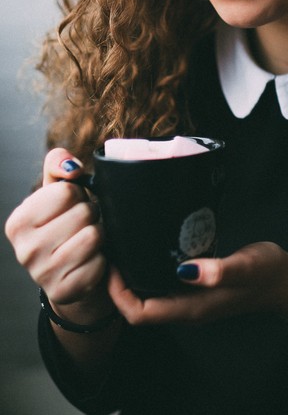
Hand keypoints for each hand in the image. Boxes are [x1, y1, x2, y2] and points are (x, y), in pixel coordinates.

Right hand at [4, 148, 106, 308]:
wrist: (69, 272)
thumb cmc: (63, 224)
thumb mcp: (55, 191)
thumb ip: (58, 164)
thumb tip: (71, 166)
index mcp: (18, 222)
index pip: (66, 191)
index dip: (78, 195)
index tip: (71, 207)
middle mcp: (25, 250)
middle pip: (83, 213)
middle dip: (90, 215)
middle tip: (81, 226)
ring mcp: (43, 274)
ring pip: (93, 236)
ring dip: (98, 236)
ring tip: (86, 241)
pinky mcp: (64, 292)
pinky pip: (99, 264)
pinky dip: (102, 260)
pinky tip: (89, 262)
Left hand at [108, 241, 287, 325]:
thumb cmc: (268, 272)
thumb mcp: (247, 266)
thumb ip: (220, 269)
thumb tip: (187, 271)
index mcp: (192, 308)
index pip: (141, 313)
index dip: (119, 294)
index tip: (112, 264)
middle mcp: (187, 309)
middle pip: (139, 308)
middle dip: (118, 286)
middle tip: (109, 250)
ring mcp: (192, 301)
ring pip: (149, 298)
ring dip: (131, 279)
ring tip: (122, 247)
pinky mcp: (197, 289)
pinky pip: (162, 287)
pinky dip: (147, 272)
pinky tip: (147, 248)